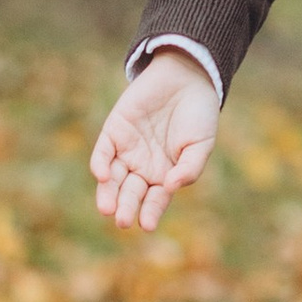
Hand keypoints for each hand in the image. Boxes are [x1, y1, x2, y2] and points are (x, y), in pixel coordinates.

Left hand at [89, 49, 220, 230]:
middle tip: (123, 221)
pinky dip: (100, 164)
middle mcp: (143, 166)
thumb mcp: (201, 144)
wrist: (187, 77)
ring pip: (112, 177)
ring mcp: (127, 149)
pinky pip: (103, 152)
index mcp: (165, 174)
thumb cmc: (199, 114)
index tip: (147, 225)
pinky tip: (103, 175)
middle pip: (130, 192)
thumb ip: (189, 168)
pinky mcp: (114, 130)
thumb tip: (170, 187)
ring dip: (108, 193)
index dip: (150, 212)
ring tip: (107, 208)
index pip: (154, 199)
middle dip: (126, 207)